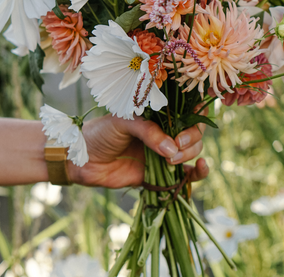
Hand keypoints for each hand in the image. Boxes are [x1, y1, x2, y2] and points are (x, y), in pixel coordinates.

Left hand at [68, 114, 207, 187]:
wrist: (82, 160)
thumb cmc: (100, 133)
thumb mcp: (122, 122)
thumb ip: (147, 132)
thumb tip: (172, 148)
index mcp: (157, 114)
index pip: (186, 109)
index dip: (196, 112)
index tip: (194, 118)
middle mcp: (165, 131)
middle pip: (194, 131)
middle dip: (190, 137)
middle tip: (175, 144)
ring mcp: (165, 152)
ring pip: (193, 150)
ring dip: (190, 153)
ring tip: (171, 158)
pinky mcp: (163, 174)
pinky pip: (188, 174)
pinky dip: (198, 172)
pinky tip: (201, 167)